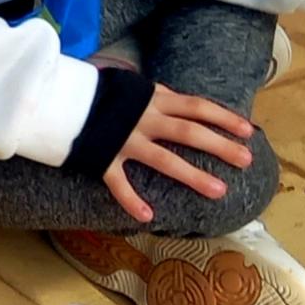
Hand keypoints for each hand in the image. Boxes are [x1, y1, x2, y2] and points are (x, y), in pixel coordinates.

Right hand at [104, 85, 254, 223]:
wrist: (56, 98)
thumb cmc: (100, 93)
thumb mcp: (133, 87)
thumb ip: (158, 96)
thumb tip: (183, 102)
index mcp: (153, 100)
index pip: (196, 106)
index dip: (223, 118)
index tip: (248, 131)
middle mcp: (142, 119)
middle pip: (188, 131)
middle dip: (219, 146)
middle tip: (246, 160)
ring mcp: (123, 140)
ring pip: (163, 159)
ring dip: (192, 175)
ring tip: (219, 191)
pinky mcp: (102, 157)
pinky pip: (118, 182)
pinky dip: (131, 200)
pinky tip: (148, 217)